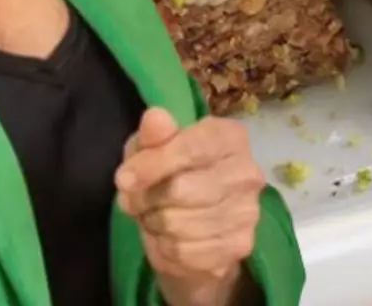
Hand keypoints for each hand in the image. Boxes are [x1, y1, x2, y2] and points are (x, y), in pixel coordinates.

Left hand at [116, 108, 265, 305]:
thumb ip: (153, 133)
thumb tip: (155, 118)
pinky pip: (186, 252)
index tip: (123, 180)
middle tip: (131, 199)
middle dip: (146, 198)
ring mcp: (248, 212)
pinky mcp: (240, 246)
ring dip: (152, 222)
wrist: (194, 218)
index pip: (191, 148)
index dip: (153, 164)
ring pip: (180, 224)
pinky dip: (165, 247)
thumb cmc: (170, 168)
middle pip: (182, 190)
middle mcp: (247, 172)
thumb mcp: (152, 145)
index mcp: (230, 136)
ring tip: (151, 214)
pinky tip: (167, 235)